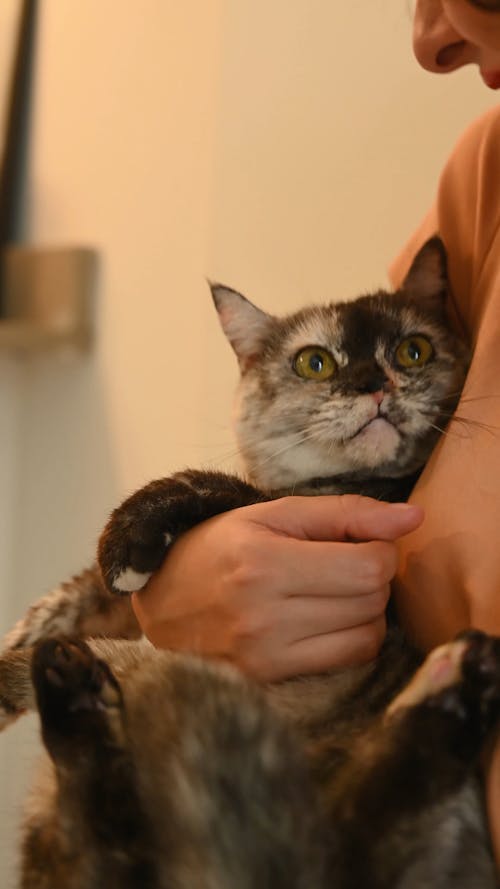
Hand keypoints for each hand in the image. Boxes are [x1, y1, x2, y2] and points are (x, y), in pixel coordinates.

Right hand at [132, 495, 422, 681]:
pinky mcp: (271, 680)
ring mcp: (267, 656)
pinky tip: (326, 618)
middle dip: (372, 576)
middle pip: (372, 601)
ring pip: (368, 634)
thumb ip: (346, 512)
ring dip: (366, 608)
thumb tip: (415, 518)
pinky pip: (348, 660)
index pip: (370, 567)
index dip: (381, 549)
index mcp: (264, 565)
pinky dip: (352, 636)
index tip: (359, 541)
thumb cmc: (219, 547)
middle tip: (343, 563)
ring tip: (333, 590)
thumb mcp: (275, 514)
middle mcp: (265, 617)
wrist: (161, 601)